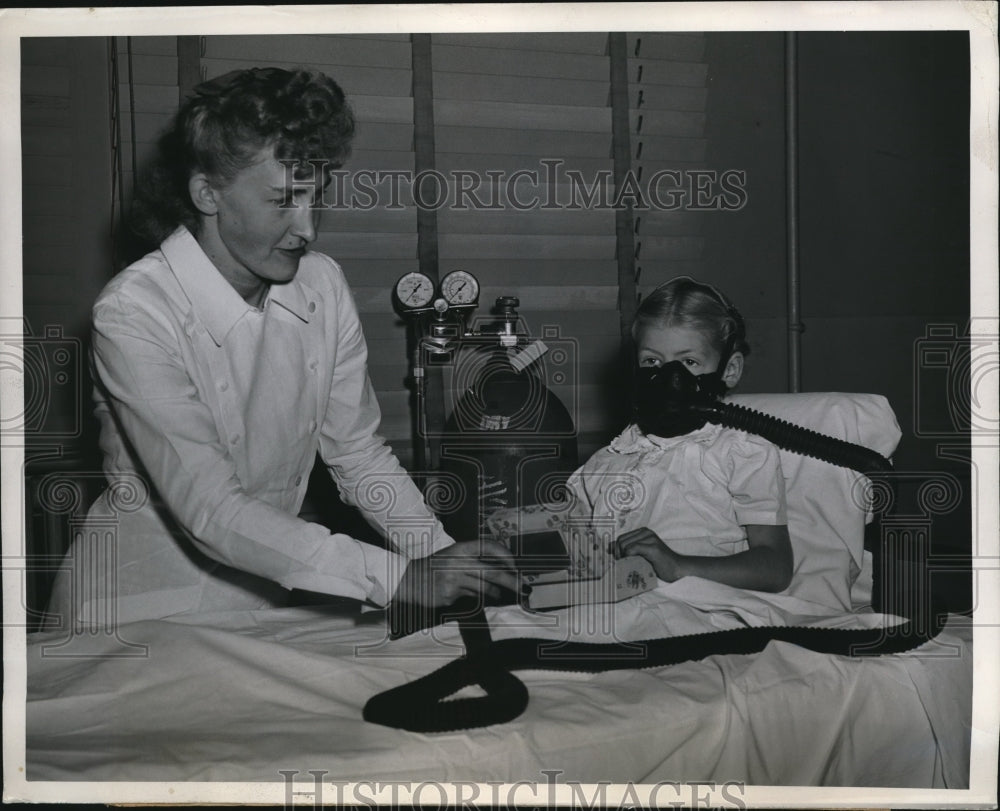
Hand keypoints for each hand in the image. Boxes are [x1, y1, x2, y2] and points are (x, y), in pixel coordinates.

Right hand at [391, 540, 518, 607]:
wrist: (410, 579)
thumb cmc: (437, 566)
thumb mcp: (454, 555)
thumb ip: (475, 559)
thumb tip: (504, 568)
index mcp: (461, 548)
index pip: (489, 547)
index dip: (505, 555)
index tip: (514, 565)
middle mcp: (459, 561)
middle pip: (493, 572)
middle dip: (511, 581)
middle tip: (523, 588)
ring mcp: (454, 579)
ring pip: (484, 588)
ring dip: (496, 593)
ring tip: (500, 594)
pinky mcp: (450, 594)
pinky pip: (470, 597)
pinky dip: (474, 598)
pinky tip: (467, 595)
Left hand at [612, 527, 680, 581]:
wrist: (677, 569)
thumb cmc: (659, 563)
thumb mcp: (641, 554)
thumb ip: (628, 549)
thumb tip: (609, 548)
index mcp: (643, 532)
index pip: (620, 538)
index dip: (615, 549)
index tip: (617, 560)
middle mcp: (646, 532)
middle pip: (620, 541)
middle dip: (617, 554)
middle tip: (622, 565)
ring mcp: (650, 538)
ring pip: (625, 546)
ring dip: (623, 557)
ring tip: (629, 566)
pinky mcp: (653, 547)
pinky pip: (632, 550)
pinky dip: (629, 558)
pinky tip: (634, 564)